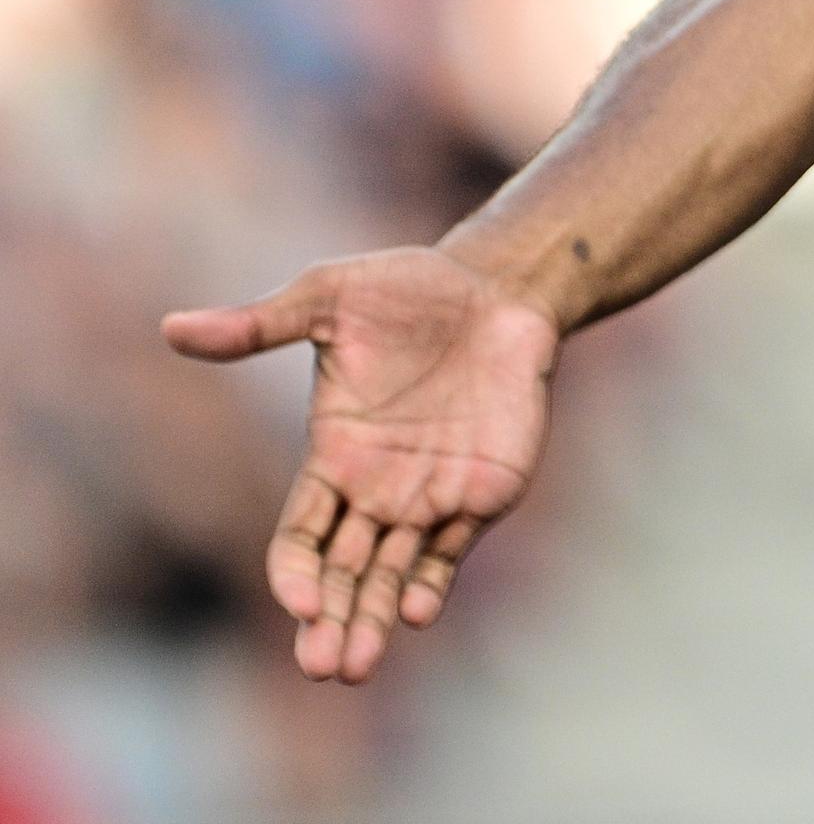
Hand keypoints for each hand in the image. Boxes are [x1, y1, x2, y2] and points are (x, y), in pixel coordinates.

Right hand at [162, 247, 559, 682]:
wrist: (498, 289)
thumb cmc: (409, 289)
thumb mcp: (330, 297)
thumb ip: (260, 325)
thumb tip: (172, 328)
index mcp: (333, 457)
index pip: (299, 535)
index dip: (294, 572)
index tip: (301, 601)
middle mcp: (376, 489)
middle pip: (343, 573)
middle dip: (331, 622)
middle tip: (324, 667)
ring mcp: (431, 494)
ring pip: (392, 575)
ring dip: (374, 622)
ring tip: (356, 666)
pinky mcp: (485, 489)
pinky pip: (453, 550)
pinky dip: (433, 583)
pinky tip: (419, 611)